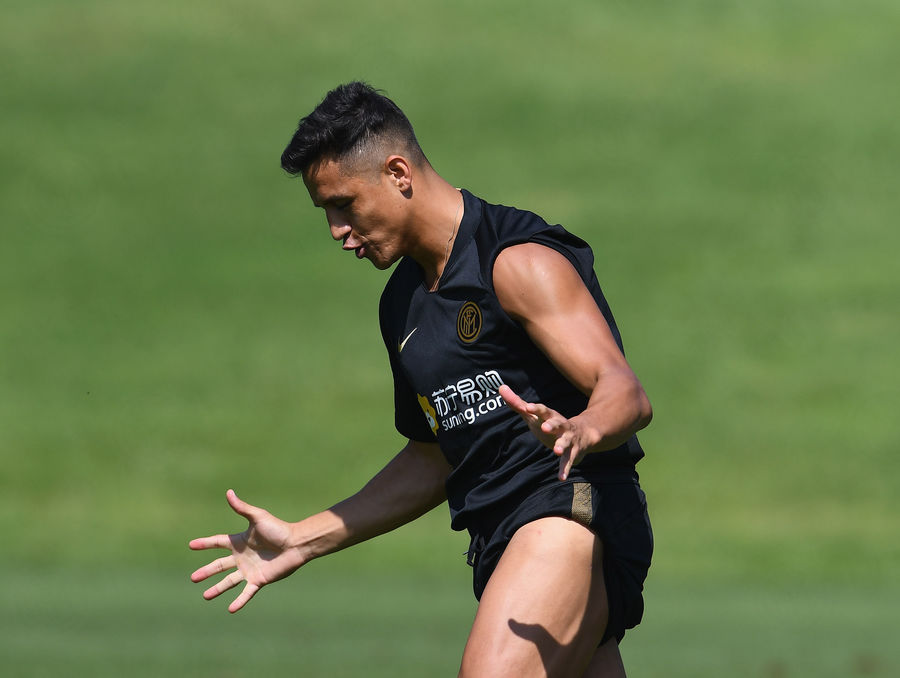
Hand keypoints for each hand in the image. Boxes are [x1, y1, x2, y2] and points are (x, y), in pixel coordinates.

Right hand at [189, 489, 302, 612]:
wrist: (296, 544)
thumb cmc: (278, 529)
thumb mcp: (258, 517)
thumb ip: (242, 508)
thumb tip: (229, 492)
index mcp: (239, 541)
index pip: (218, 542)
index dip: (205, 544)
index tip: (191, 545)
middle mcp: (242, 557)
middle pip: (219, 565)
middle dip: (206, 572)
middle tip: (193, 578)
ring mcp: (249, 570)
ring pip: (229, 581)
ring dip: (217, 589)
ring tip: (205, 596)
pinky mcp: (259, 580)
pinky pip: (246, 593)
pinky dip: (239, 601)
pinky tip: (231, 609)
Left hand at [499, 385, 591, 480]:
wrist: (584, 432)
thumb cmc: (551, 422)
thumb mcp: (534, 414)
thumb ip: (517, 402)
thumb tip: (501, 387)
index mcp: (550, 416)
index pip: (542, 410)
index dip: (535, 408)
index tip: (526, 407)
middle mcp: (561, 425)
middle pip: (556, 423)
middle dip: (551, 425)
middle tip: (544, 427)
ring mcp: (568, 439)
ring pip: (566, 441)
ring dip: (562, 445)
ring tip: (556, 451)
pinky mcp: (572, 452)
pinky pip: (569, 461)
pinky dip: (565, 469)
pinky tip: (561, 478)